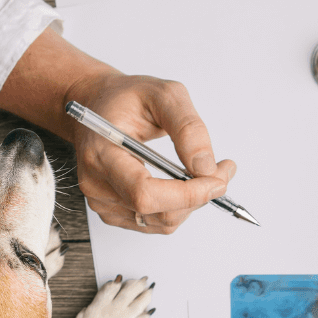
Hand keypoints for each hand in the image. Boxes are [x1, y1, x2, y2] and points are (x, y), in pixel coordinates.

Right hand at [67, 73, 235, 233]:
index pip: (144, 193)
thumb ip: (188, 128)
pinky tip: (183, 185)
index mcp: (101, 154)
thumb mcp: (162, 94)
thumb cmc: (124, 98)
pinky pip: (155, 223)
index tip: (217, 180)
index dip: (186, 194)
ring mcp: (102, 202)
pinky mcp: (112, 213)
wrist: (96, 107)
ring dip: (192, 203)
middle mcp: (96, 184)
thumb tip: (205, 167)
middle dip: (198, 197)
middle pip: (157, 213)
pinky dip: (178, 207)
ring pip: (161, 223)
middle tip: (222, 172)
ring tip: (204, 174)